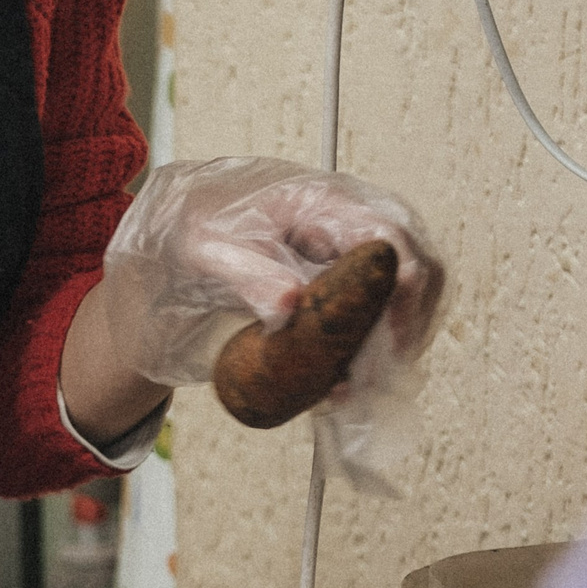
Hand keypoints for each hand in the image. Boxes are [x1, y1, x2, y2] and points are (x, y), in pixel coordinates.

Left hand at [95, 157, 444, 389]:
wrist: (172, 246)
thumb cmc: (189, 233)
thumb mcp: (204, 250)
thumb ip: (247, 273)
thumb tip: (290, 303)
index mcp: (321, 200)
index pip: (390, 234)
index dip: (404, 286)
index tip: (391, 339)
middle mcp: (349, 223)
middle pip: (415, 267)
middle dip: (406, 324)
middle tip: (376, 375)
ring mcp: (352, 255)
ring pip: (404, 299)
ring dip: (390, 344)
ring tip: (355, 387)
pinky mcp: (345, 288)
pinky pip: (377, 319)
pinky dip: (367, 352)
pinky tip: (341, 384)